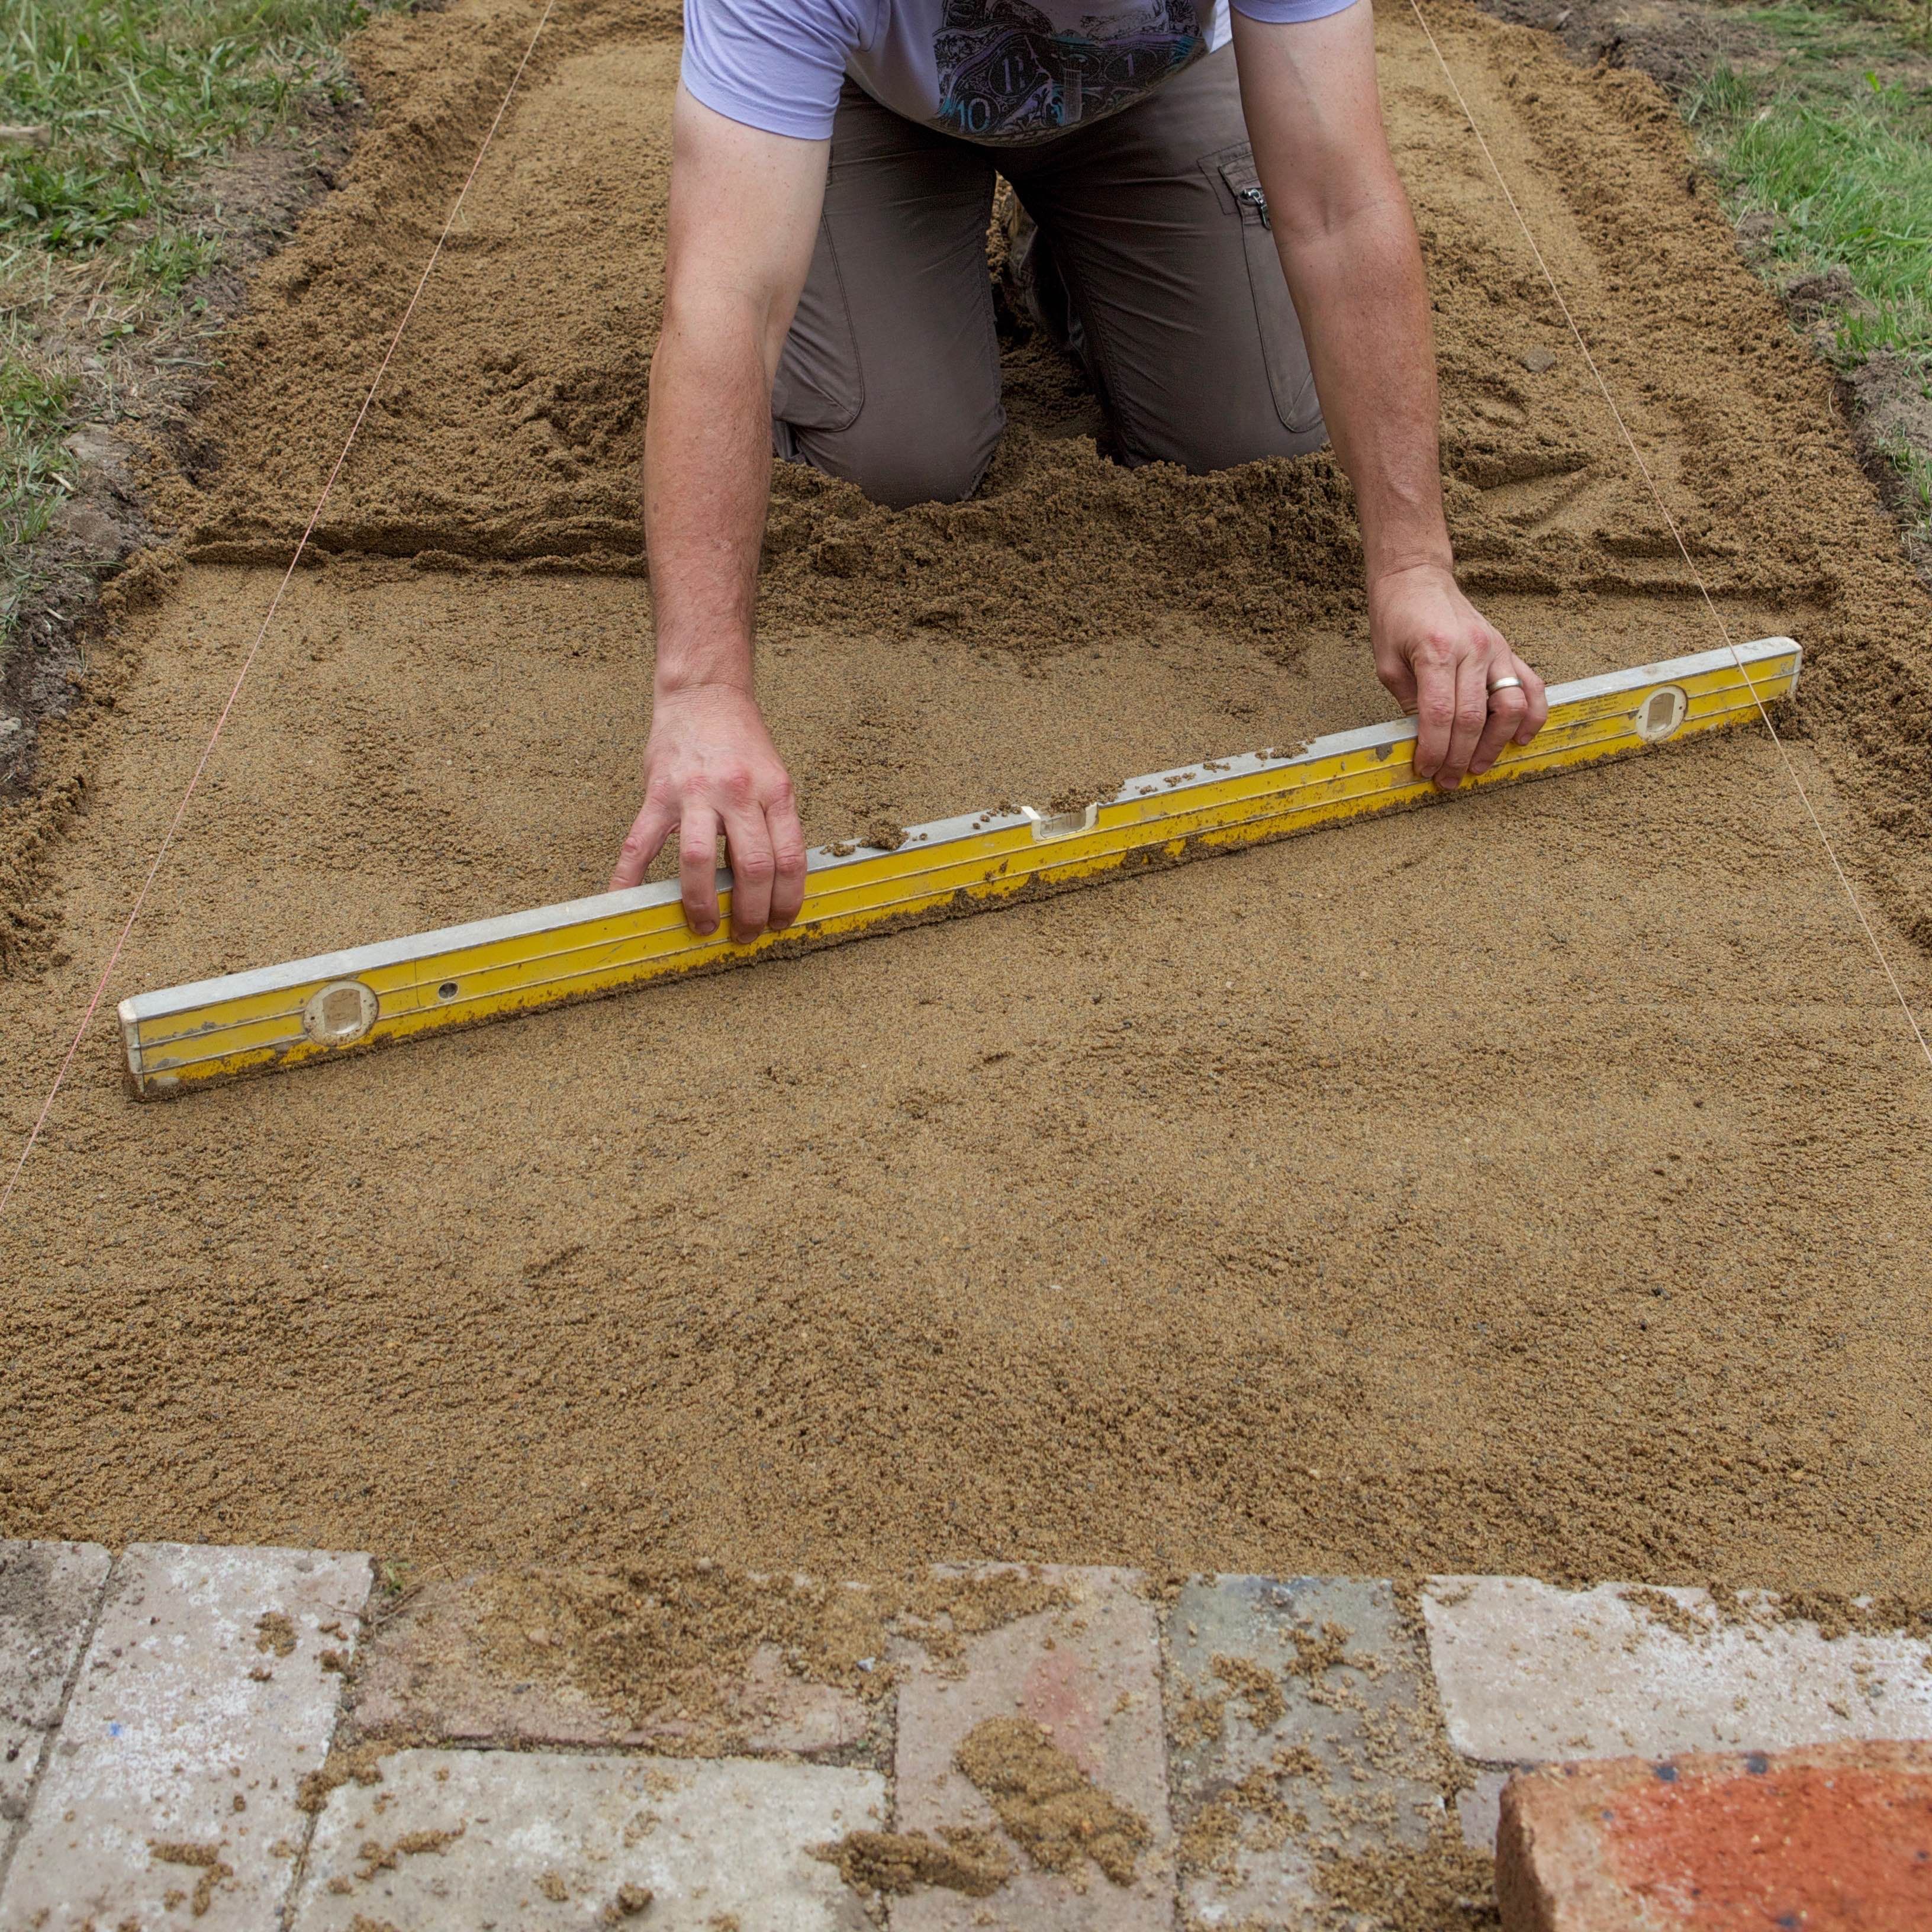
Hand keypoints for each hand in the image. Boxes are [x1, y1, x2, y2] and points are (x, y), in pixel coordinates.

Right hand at [609, 682, 807, 941]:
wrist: (704, 693)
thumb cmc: (741, 741)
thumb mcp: (773, 778)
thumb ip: (773, 824)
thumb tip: (772, 883)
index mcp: (774, 791)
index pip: (789, 858)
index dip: (787, 900)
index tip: (780, 923)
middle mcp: (739, 792)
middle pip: (753, 866)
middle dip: (750, 911)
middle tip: (745, 935)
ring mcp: (695, 793)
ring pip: (700, 861)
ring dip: (703, 903)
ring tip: (704, 925)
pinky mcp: (658, 793)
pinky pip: (641, 845)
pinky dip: (629, 878)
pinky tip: (623, 902)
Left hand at [1368, 563, 1547, 790]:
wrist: (1417, 579)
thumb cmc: (1397, 620)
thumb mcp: (1387, 664)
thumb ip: (1408, 702)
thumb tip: (1425, 743)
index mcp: (1436, 651)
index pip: (1440, 714)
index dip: (1434, 749)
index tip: (1426, 771)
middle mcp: (1472, 650)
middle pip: (1475, 717)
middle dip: (1460, 757)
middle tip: (1448, 781)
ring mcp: (1495, 649)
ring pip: (1510, 707)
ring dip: (1496, 744)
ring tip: (1478, 767)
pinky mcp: (1507, 650)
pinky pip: (1532, 687)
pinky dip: (1531, 717)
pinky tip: (1519, 739)